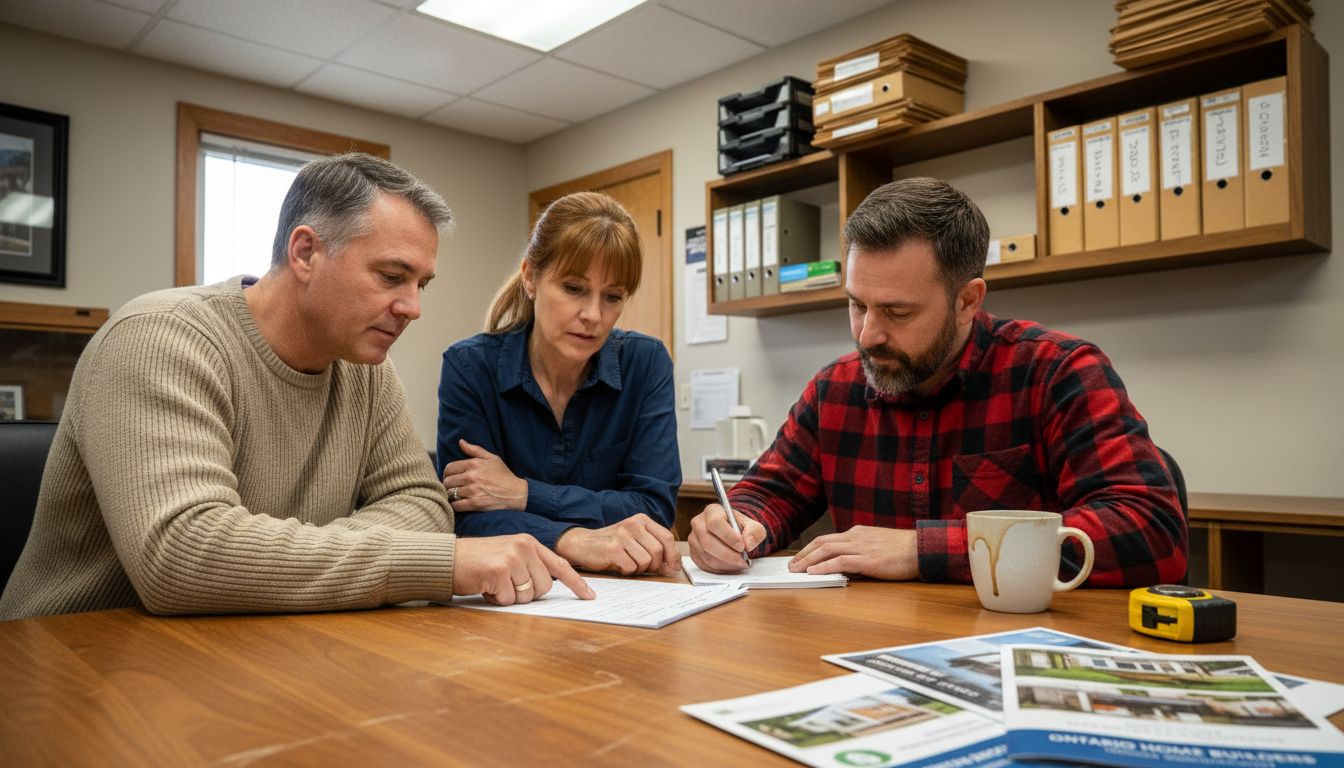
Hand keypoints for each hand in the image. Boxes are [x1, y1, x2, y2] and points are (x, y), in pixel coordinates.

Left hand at [442, 439, 527, 511]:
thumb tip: (461, 442)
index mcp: (473, 464)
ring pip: (450, 494)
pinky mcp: (475, 504)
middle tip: (453, 488)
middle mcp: (471, 476)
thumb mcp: (492, 458)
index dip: (447, 474)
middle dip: (449, 485)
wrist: (517, 493)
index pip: (449, 468)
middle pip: (447, 482)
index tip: (451, 478)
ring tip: (456, 496)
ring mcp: (472, 491)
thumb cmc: (504, 475)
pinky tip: (458, 504)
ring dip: (451, 496)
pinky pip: (456, 505)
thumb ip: (475, 449)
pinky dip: (454, 506)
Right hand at [454, 533, 594, 604]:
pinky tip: (485, 586)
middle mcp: (524, 547)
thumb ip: (529, 565)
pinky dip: (496, 599)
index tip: (589, 596)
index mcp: (529, 542)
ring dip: (509, 597)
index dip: (576, 583)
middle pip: (544, 588)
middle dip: (526, 593)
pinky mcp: (499, 571)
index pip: (560, 565)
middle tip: (506, 584)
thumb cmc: (477, 561)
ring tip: (494, 583)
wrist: (447, 558)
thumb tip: (548, 587)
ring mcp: (512, 558)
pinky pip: (508, 600)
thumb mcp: (508, 554)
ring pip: (527, 596)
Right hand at [555, 514, 680, 575]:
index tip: (673, 567)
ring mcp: (622, 536)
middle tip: (644, 568)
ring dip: (640, 569)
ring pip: (646, 561)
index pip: (666, 537)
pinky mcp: (612, 549)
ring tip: (629, 564)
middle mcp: (633, 525)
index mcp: (642, 520)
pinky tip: (619, 565)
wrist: (582, 544)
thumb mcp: (635, 540)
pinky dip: (627, 571)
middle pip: (658, 551)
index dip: (673, 555)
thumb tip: (672, 568)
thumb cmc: (613, 544)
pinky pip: (631, 567)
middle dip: (655, 565)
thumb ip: (654, 549)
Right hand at [687, 503, 764, 573]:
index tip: (742, 547)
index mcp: (712, 511)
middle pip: (708, 542)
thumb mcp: (753, 526)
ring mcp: (693, 539)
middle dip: (728, 555)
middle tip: (743, 560)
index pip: (715, 523)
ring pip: (706, 556)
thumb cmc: (740, 528)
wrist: (732, 534)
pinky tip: (731, 566)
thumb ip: (754, 532)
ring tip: (740, 564)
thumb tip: (748, 544)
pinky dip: (720, 569)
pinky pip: (705, 565)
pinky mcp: (693, 553)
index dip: (728, 537)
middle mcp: (698, 523)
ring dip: (725, 564)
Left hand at [788, 525, 917, 580]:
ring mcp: (861, 547)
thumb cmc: (903, 550)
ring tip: (796, 570)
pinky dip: (824, 567)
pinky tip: (814, 573)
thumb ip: (862, 549)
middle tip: (791, 565)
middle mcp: (856, 537)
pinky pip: (840, 562)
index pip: (828, 538)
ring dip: (808, 561)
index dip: (811, 548)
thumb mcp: (878, 544)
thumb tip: (847, 561)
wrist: (922, 549)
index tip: (800, 558)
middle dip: (804, 554)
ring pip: (827, 550)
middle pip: (822, 542)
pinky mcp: (868, 560)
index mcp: (858, 532)